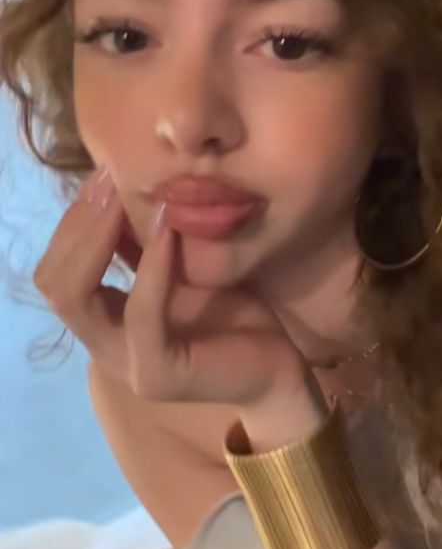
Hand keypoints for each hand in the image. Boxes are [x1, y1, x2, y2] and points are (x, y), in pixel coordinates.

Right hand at [33, 168, 313, 409]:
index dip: (73, 221)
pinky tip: (167, 230)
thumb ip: (145, 245)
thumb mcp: (182, 268)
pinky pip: (140, 315)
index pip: (57, 270)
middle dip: (77, 225)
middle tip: (107, 180)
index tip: (102, 174)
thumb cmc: (234, 314)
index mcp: (105, 321)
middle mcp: (105, 346)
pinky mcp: (158, 374)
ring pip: (78, 300)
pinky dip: (151, 268)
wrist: (279, 367)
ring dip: (98, 238)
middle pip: (54, 284)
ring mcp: (128, 365)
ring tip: (124, 196)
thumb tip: (122, 186)